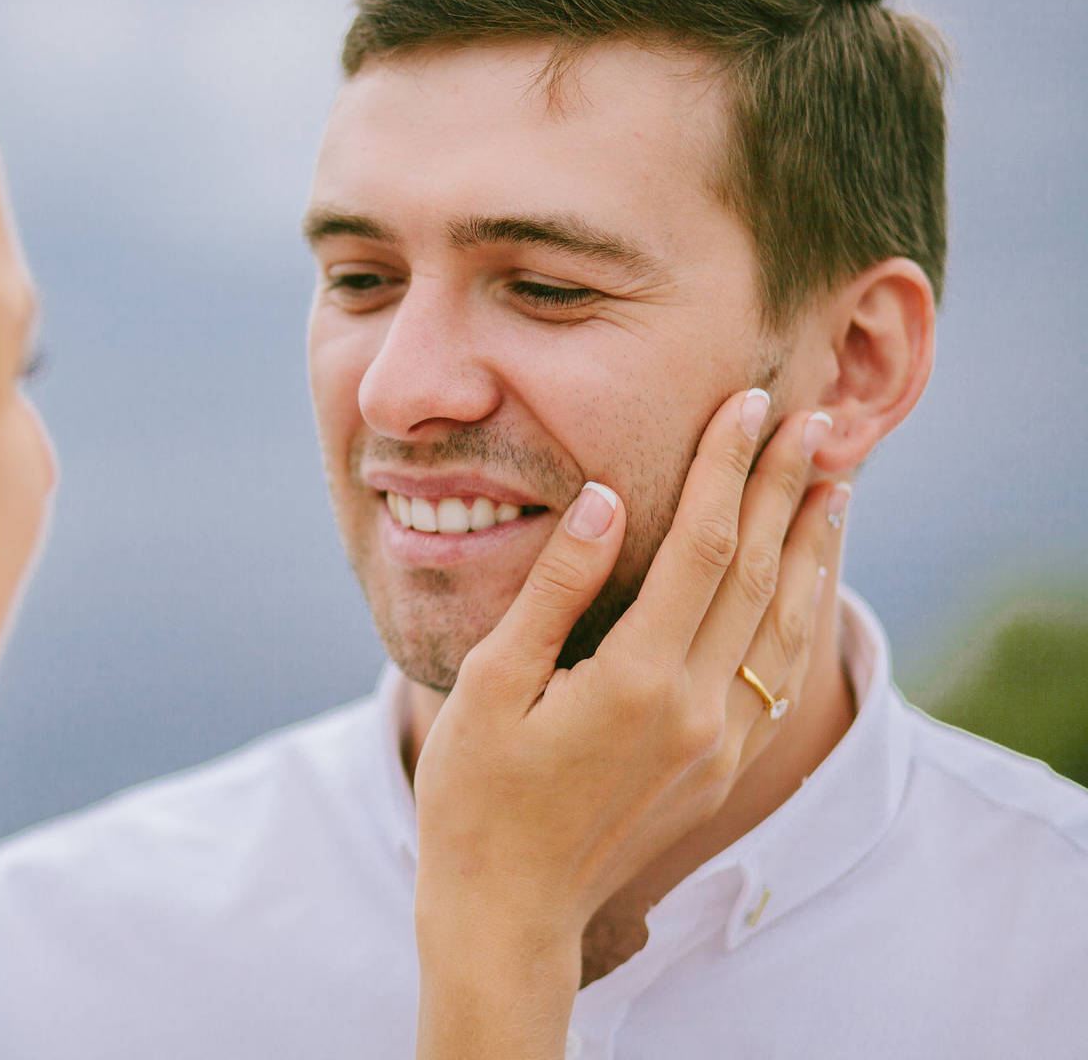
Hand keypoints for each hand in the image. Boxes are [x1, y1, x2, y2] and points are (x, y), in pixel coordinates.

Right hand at [412, 387, 848, 1058]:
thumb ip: (553, 590)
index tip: (747, 403)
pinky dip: (803, 611)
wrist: (508, 908)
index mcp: (637, 682)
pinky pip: (781, 674)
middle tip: (818, 416)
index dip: (727, 468)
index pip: (702, 547)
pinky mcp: (721, 766)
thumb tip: (600, 500)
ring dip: (813, 545)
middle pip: (759, 574)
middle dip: (787, 486)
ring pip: (787, 624)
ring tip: (834, 478)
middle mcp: (697, 711)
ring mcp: (719, 744)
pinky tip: (809, 575)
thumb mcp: (491, 684)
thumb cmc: (476, 794)